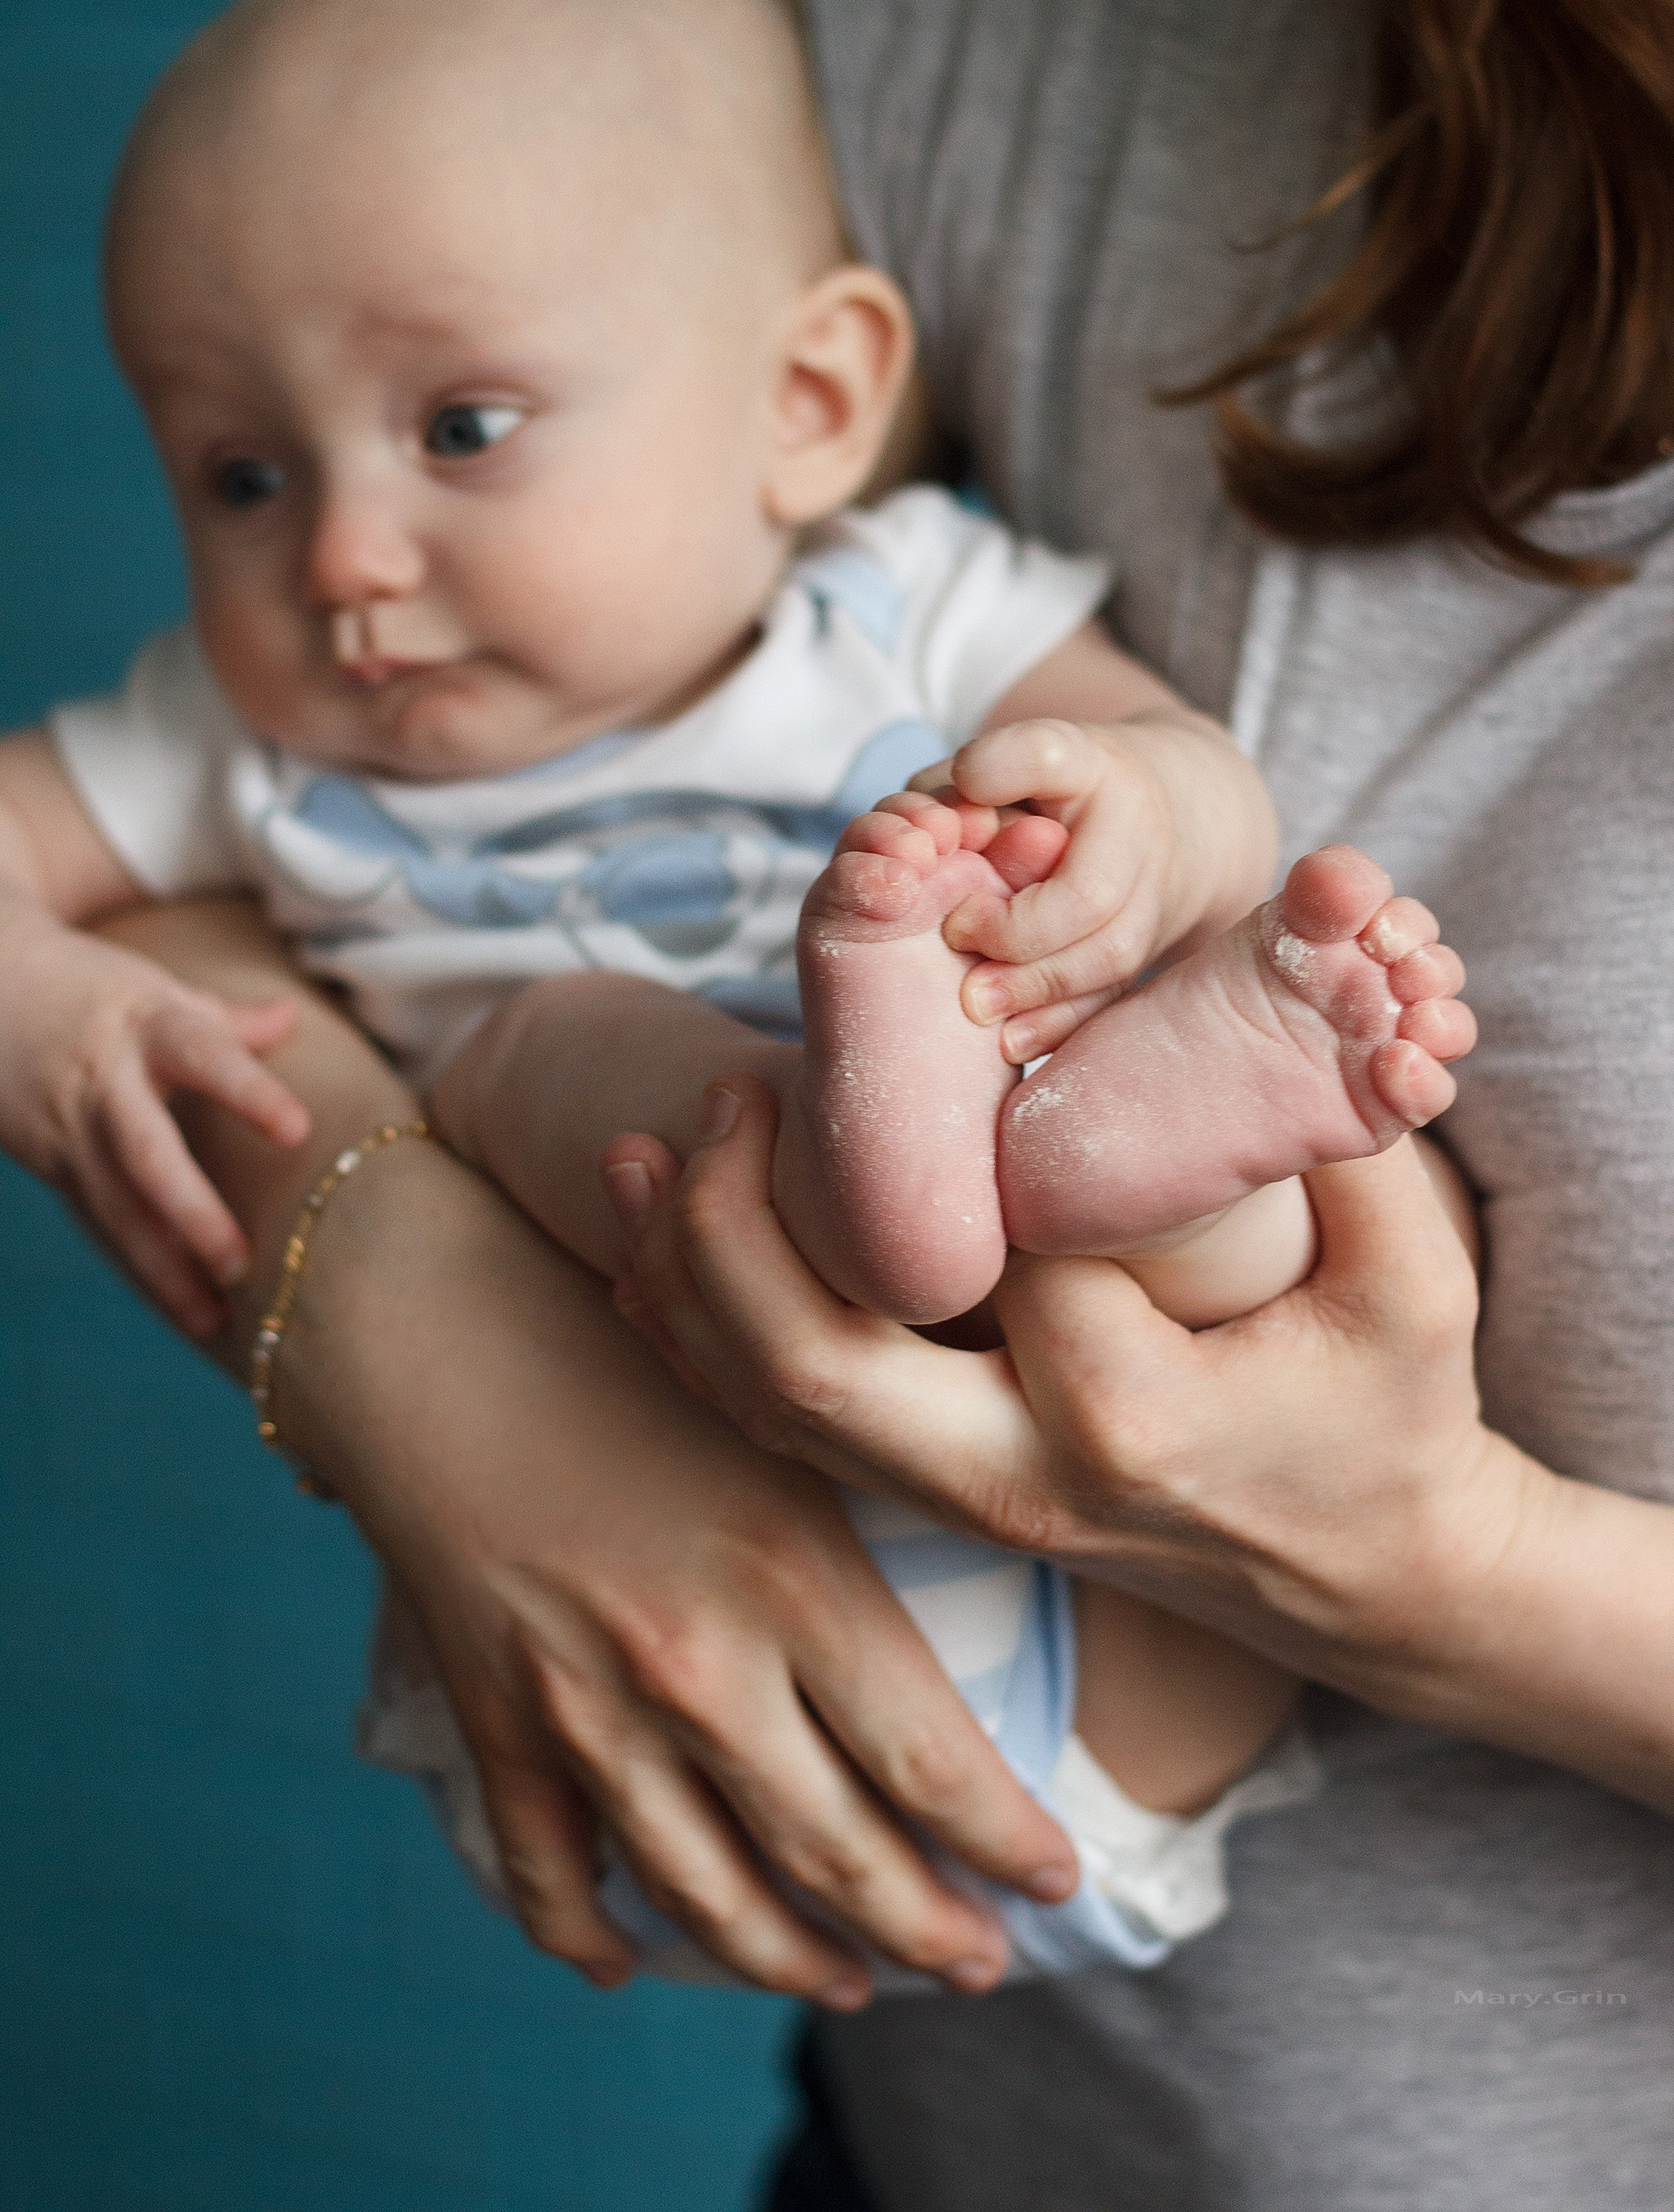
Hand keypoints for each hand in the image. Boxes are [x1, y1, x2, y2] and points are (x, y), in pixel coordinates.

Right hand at [0, 904, 307, 1334]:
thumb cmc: (87, 989)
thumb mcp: (153, 988)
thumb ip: (225, 1018)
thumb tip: (294, 1016)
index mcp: (144, 1026)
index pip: (204, 1055)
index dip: (248, 1092)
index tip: (298, 1131)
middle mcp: (105, 1084)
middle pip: (146, 1155)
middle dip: (192, 1215)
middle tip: (241, 1265)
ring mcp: (71, 1129)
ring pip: (116, 1207)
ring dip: (164, 1268)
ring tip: (213, 1319)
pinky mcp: (51, 1164)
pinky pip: (100, 1221)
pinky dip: (140, 1264)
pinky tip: (180, 1305)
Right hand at [257, 1128, 1077, 2004]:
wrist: (435, 1320)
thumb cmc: (632, 1341)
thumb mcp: (784, 1417)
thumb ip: (874, 1525)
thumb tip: (982, 1591)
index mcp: (795, 1580)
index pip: (936, 1766)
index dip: (1008, 1845)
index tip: (1058, 1879)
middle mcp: (700, 1670)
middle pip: (838, 1857)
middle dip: (928, 1932)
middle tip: (984, 1968)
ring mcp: (589, 1714)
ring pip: (709, 1898)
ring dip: (792, 1961)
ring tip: (852, 1982)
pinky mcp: (500, 1725)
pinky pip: (554, 1876)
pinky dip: (593, 1936)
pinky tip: (632, 1965)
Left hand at [608, 1075, 1524, 1707]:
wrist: (1373, 1580)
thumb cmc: (1392, 1412)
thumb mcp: (1414, 1280)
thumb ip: (1345, 1139)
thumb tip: (1291, 973)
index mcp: (1134, 1416)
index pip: (996, 1255)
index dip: (943, 1134)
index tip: (921, 1015)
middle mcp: (1021, 1476)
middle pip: (818, 1368)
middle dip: (733, 1230)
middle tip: (726, 1092)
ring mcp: (969, 1505)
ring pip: (776, 1410)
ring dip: (687, 1281)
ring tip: (641, 1149)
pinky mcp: (944, 1506)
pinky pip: (788, 1436)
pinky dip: (703, 1348)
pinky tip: (651, 1258)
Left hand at [909, 713, 1274, 1060]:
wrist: (1171, 816)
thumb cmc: (1050, 791)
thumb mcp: (997, 767)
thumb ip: (950, 794)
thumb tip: (919, 843)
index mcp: (1086, 763)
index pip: (1050, 755)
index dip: (1005, 768)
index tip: (965, 780)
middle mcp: (1132, 827)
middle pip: (1090, 893)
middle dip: (1017, 929)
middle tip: (956, 934)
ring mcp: (1154, 893)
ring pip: (1110, 954)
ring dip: (1037, 986)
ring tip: (975, 1003)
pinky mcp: (1153, 948)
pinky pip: (1115, 998)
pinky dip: (1062, 1025)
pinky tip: (1011, 1041)